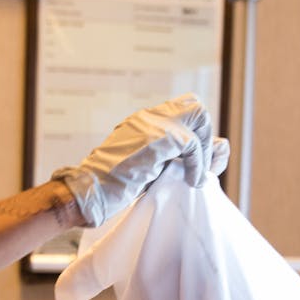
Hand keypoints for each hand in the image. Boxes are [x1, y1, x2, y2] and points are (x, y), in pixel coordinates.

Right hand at [54, 94, 217, 226]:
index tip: (201, 166)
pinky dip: (198, 165)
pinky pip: (192, 143)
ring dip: (204, 148)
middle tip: (203, 166)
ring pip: (199, 115)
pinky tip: (192, 181)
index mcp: (144, 123)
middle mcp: (147, 118)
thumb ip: (172, 159)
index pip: (183, 112)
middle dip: (206, 136)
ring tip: (197, 175)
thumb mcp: (149, 168)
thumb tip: (212, 154)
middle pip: (195, 105)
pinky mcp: (155, 139)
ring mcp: (151, 125)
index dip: (199, 136)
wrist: (87, 193)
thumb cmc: (114, 188)